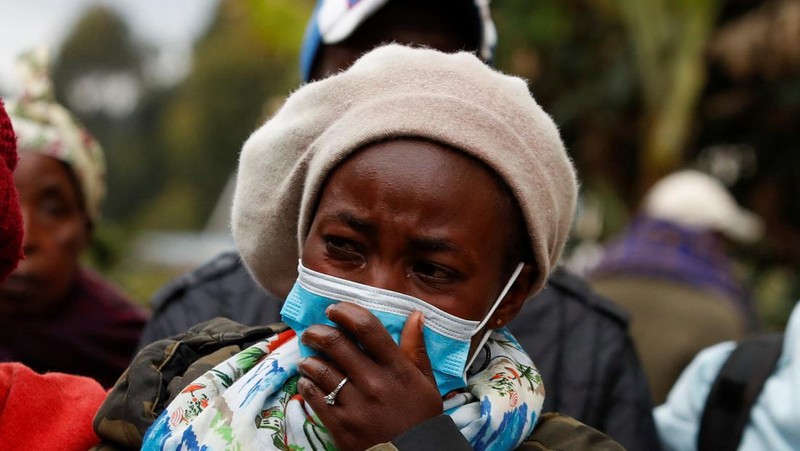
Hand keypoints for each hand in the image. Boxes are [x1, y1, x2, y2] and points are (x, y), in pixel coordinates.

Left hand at [297, 302, 442, 450]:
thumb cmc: (421, 418)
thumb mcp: (426, 382)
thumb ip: (416, 348)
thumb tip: (415, 314)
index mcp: (397, 368)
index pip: (367, 328)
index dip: (346, 312)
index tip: (335, 310)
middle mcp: (375, 383)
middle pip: (335, 343)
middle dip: (317, 332)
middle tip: (312, 332)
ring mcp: (356, 405)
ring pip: (319, 368)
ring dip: (308, 359)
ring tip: (308, 359)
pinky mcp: (341, 426)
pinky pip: (313, 396)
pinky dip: (306, 384)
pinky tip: (308, 381)